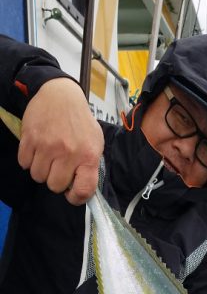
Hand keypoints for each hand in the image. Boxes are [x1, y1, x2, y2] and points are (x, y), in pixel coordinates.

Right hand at [18, 78, 103, 204]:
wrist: (60, 95)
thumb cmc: (79, 122)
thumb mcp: (95, 142)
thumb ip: (90, 166)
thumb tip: (82, 190)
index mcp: (88, 155)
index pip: (83, 190)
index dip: (76, 198)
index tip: (72, 194)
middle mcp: (68, 152)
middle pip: (55, 186)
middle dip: (55, 181)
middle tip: (58, 168)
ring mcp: (47, 146)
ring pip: (37, 176)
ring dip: (41, 171)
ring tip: (48, 158)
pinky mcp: (30, 138)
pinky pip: (24, 163)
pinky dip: (28, 160)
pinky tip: (37, 150)